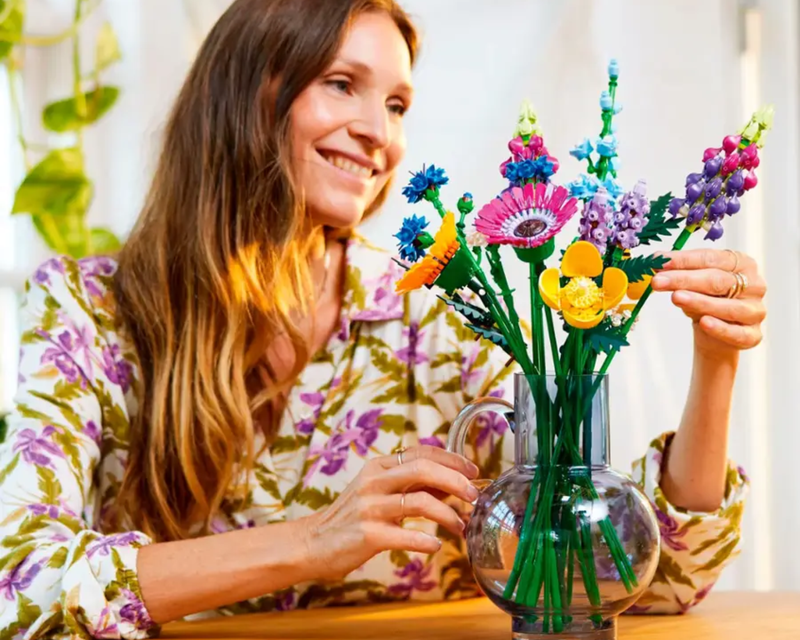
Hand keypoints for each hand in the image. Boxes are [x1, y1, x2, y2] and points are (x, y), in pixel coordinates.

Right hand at [300, 446, 479, 581]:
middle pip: (422, 469)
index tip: (473, 470)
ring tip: (460, 526)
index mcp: (378, 466)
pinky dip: (426, 540)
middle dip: (456, 481)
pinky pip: (405, 535)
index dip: (452, 459)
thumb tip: (452, 482)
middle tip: (474, 495)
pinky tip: (436, 545)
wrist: (313, 543)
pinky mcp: (367, 534)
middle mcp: (373, 481)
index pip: (421, 452)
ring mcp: (369, 507)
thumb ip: (412, 486)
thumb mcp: (379, 493)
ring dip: (447, 514)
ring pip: (419, 502)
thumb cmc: (351, 518)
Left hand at [651, 249, 766, 355]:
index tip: (658, 260)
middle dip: (684, 280)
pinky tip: (704, 323)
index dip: (683, 260)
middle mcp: (754, 285)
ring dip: (700, 302)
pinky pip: (736, 333)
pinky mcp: (753, 335)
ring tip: (675, 297)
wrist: (715, 334)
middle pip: (718, 281)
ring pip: (728, 306)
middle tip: (658, 281)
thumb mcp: (691, 283)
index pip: (711, 258)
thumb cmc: (705, 300)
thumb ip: (678, 271)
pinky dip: (720, 328)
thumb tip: (655, 261)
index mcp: (742, 263)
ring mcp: (756, 311)